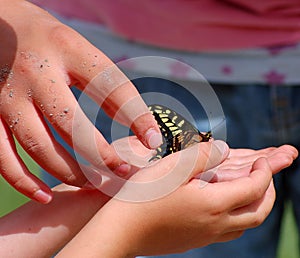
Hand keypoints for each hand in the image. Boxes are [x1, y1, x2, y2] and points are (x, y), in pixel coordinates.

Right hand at [0, 0, 160, 202]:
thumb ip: (109, 88)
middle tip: (120, 172)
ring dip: (69, 173)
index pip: (111, 86)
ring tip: (93, 183)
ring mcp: (7, 95)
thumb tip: (143, 130)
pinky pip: (3, 156)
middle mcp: (36, 72)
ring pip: (39, 146)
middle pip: (71, 125)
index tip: (152, 143)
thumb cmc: (51, 44)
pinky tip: (46, 195)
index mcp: (68, 50)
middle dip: (100, 156)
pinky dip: (24, 182)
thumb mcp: (82, 52)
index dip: (136, 117)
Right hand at [57, 141, 297, 256]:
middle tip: (266, 175)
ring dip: (255, 205)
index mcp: (212, 205)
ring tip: (249, 189)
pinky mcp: (194, 241)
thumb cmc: (143, 196)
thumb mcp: (172, 167)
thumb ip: (203, 155)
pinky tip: (224, 204)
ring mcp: (205, 237)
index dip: (265, 172)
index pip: (254, 187)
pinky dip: (238, 215)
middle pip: (258, 212)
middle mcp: (215, 225)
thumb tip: (224, 150)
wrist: (121, 230)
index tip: (265, 160)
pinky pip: (228, 231)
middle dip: (268, 192)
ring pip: (245, 224)